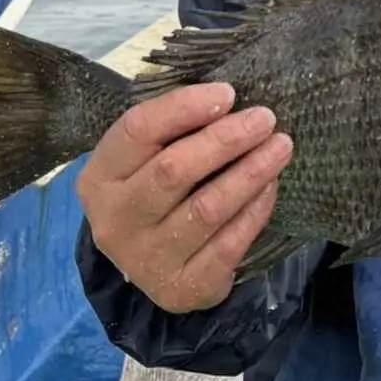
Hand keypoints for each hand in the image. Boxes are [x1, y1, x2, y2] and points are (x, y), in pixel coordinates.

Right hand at [76, 82, 292, 313]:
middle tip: (265, 119)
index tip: (228, 93)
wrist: (150, 264)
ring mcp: (146, 258)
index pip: (137, 130)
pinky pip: (228, 245)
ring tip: (281, 147)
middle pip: (173, 171)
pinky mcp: (181, 288)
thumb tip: (228, 98)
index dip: (184, 107)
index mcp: (99, 177)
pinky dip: (255, 211)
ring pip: (206, 209)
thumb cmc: (153, 190)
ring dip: (250, 173)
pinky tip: (271, 186)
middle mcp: (115, 220)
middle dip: (225, 140)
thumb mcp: (146, 158)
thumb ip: (174, 129)